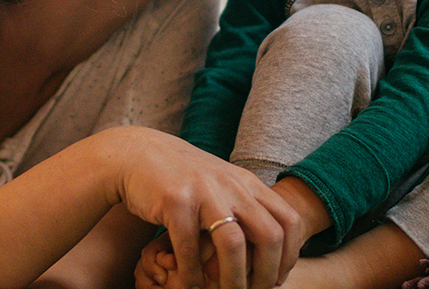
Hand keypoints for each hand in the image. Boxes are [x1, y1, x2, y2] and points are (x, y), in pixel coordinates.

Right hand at [107, 127, 302, 288]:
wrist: (138, 153)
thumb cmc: (183, 178)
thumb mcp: (222, 184)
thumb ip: (245, 207)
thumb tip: (271, 247)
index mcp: (247, 183)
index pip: (288, 220)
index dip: (290, 255)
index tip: (278, 277)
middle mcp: (231, 185)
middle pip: (269, 235)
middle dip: (267, 273)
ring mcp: (203, 191)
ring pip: (233, 245)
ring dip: (233, 280)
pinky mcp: (174, 201)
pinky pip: (190, 248)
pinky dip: (192, 274)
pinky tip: (191, 285)